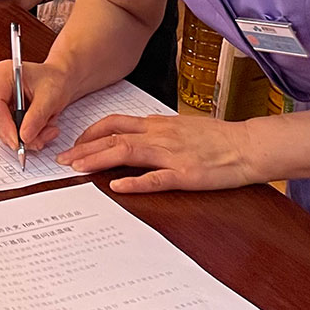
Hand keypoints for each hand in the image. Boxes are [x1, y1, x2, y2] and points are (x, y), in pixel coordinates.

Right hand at [0, 57, 73, 153]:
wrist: (59, 80)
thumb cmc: (54, 81)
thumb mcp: (50, 97)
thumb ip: (37, 116)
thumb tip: (24, 137)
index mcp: (2, 74)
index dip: (4, 125)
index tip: (18, 142)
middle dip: (18, 135)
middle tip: (40, 140)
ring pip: (2, 129)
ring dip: (26, 137)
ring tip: (48, 131)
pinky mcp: (1, 111)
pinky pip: (8, 130)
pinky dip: (26, 135)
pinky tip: (42, 129)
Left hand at [59, 112, 255, 193]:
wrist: (248, 145)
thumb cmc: (217, 139)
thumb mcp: (181, 128)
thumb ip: (157, 133)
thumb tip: (133, 139)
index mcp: (158, 124)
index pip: (115, 123)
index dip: (90, 133)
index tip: (73, 144)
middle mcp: (160, 135)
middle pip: (113, 137)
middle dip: (83, 149)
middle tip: (62, 160)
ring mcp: (172, 154)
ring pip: (126, 152)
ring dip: (97, 160)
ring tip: (76, 169)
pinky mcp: (186, 173)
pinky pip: (155, 178)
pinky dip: (134, 182)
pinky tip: (116, 187)